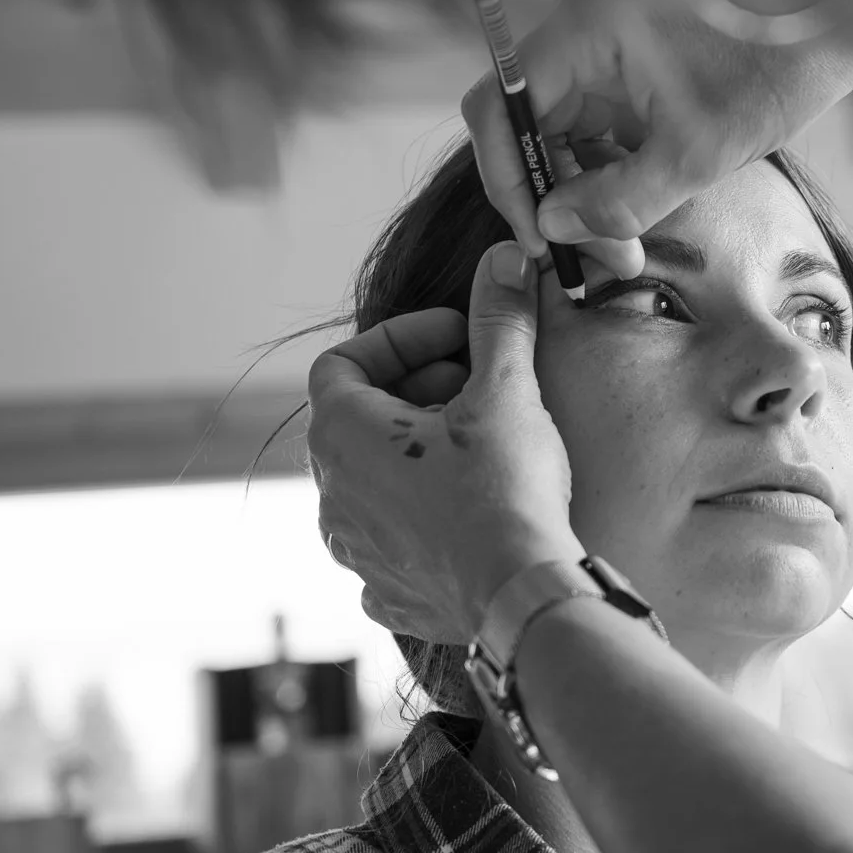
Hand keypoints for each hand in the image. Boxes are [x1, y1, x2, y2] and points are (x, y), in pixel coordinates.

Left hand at [308, 241, 581, 643]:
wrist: (522, 595)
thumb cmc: (504, 490)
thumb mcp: (506, 391)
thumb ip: (498, 319)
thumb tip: (505, 257)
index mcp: (341, 437)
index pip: (341, 363)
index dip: (400, 339)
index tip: (458, 338)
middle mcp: (330, 496)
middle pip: (356, 421)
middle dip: (416, 392)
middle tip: (477, 387)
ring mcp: (353, 552)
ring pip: (372, 483)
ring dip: (416, 454)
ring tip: (478, 449)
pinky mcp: (386, 594)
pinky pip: (390, 542)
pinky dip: (422, 517)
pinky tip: (470, 513)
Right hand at [463, 0, 852, 271]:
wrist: (838, 25)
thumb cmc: (777, 69)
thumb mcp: (699, 151)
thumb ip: (620, 197)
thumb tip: (552, 227)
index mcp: (585, 28)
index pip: (501, 106)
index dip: (508, 178)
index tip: (539, 239)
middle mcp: (584, 29)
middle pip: (528, 124)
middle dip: (557, 199)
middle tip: (604, 261)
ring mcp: (610, 47)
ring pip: (564, 132)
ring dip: (584, 194)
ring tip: (628, 251)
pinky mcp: (637, 67)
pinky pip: (598, 126)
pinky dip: (610, 173)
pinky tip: (640, 216)